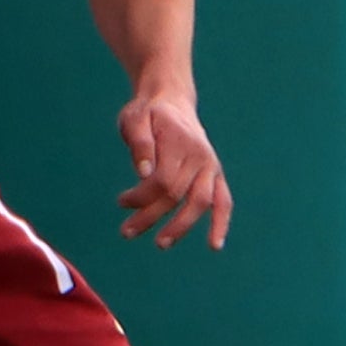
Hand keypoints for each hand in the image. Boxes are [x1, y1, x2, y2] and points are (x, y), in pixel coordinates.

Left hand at [118, 88, 231, 249]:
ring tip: (161, 243)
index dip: (141, 197)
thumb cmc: (148, 113)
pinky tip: (214, 245)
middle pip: (177, 194)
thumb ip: (139, 143)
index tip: (121, 201)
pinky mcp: (215, 175)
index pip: (162, 180)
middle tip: (126, 232)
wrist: (172, 100)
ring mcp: (211, 167)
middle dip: (151, 216)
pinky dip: (221, 222)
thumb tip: (144, 174)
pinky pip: (223, 201)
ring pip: (200, 202)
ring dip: (181, 226)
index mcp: (180, 142)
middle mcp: (200, 156)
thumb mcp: (135, 118)